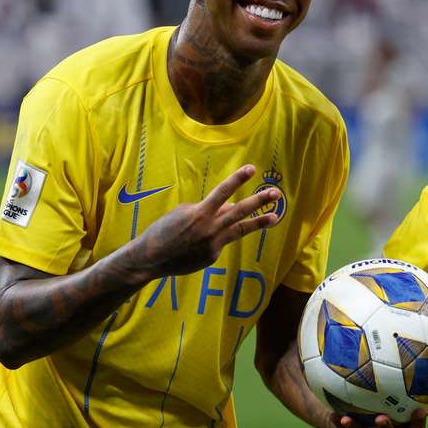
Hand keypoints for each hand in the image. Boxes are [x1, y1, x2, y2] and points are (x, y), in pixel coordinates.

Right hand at [132, 165, 279, 278]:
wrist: (151, 258)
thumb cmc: (164, 230)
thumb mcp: (184, 213)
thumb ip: (208, 209)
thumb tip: (228, 208)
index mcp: (200, 212)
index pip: (223, 191)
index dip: (238, 179)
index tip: (252, 169)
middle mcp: (211, 227)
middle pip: (240, 211)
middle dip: (259, 201)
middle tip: (276, 193)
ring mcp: (214, 243)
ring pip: (241, 229)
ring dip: (260, 222)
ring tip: (276, 216)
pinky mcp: (213, 255)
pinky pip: (221, 241)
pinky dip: (218, 236)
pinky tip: (203, 239)